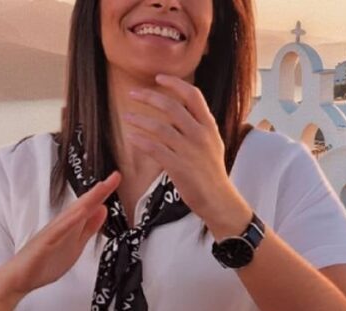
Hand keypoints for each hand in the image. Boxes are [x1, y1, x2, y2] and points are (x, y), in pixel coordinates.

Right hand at [0, 172, 119, 299]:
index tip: (117, 179)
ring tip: (101, 188)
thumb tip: (102, 210)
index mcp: (70, 227)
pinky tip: (79, 213)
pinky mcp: (44, 244)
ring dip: (87, 201)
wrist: (19, 278)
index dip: (104, 195)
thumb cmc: (43, 262)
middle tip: (115, 176)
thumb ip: (88, 228)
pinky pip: (58, 232)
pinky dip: (70, 222)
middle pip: (83, 206)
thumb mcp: (74, 245)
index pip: (90, 208)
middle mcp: (62, 226)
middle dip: (99, 192)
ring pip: (73, 215)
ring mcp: (52, 234)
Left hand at [122, 74, 250, 235]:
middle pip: (172, 107)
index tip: (158, 78)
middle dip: (149, 97)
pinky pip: (155, 149)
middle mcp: (200, 135)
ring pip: (160, 127)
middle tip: (133, 93)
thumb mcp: (212, 142)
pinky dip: (141, 141)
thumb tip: (179, 109)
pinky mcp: (178, 167)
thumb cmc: (211, 171)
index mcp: (209, 126)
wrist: (219, 199)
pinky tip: (131, 137)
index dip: (175, 84)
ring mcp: (189, 151)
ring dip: (139, 119)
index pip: (193, 95)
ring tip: (126, 116)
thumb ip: (197, 125)